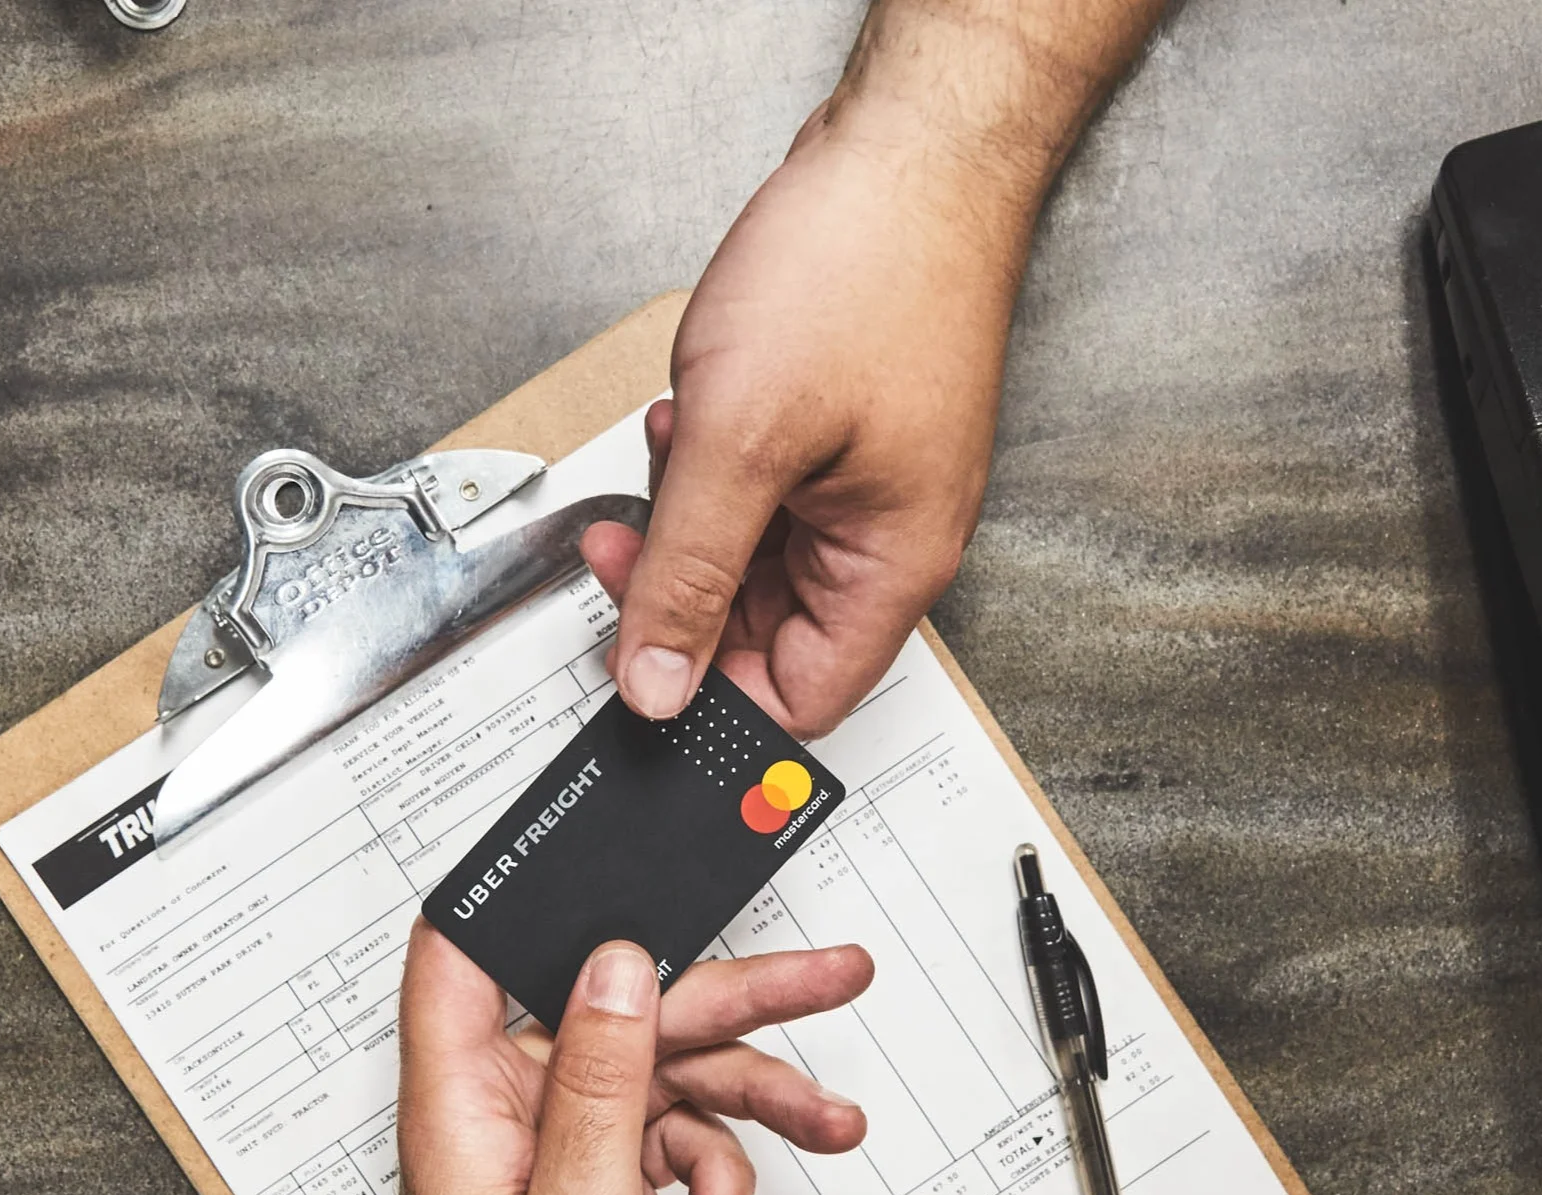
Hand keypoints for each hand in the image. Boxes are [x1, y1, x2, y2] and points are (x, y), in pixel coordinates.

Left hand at [401, 927, 873, 1194]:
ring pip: (666, 1076)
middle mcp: (503, 1126)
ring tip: (829, 1119)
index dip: (528, 896)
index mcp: (460, 1116)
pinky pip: (676, 1141)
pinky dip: (720, 1173)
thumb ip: (599, 1086)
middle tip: (823, 976)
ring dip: (750, 1101)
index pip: (466, 961)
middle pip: (616, 1011)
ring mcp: (557, 1163)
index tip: (605, 850)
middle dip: (726, 1001)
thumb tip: (611, 967)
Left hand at [585, 0, 1166, 736]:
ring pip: (751, 553)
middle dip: (684, 581)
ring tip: (677, 438)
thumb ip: (690, 574)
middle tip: (629, 535)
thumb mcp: (742, 442)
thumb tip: (657, 683)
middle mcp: (887, 536)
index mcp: (891, 566)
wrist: (912, 150)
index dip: (711, 691)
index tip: (638, 661)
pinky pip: (759, 488)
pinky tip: (694, 410)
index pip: (797, 697)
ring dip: (690, 514)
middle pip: (764, 627)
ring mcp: (865, 483)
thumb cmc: (867, 268)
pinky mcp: (840, 432)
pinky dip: (710, 463)